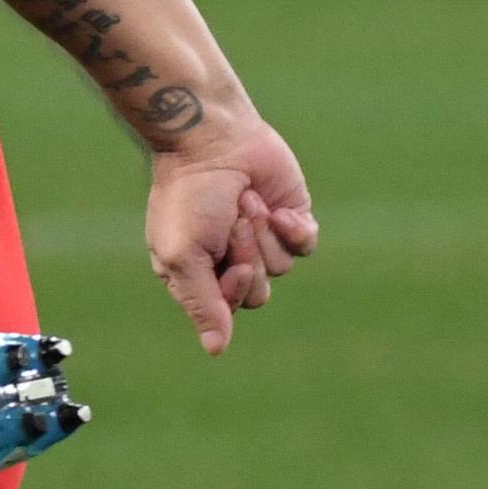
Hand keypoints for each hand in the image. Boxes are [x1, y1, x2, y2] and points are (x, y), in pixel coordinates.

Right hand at [144, 116, 317, 355]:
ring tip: (245, 199)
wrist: (213, 138)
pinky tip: (277, 210)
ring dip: (263, 233)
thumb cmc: (188, 196)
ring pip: (282, 267)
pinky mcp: (290, 217)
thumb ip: (202, 304)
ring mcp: (263, 239)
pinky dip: (294, 229)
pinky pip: (306, 245)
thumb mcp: (181, 255)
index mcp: (199, 272)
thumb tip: (216, 350)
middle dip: (249, 256)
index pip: (228, 309)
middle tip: (232, 220)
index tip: (228, 263)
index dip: (234, 289)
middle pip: (258, 293)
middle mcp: (231, 259)